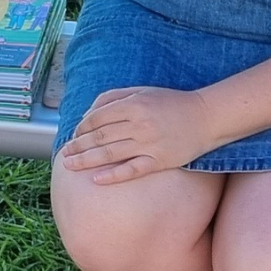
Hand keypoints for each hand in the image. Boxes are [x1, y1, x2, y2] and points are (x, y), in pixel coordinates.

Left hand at [57, 86, 221, 184]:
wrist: (206, 117)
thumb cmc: (171, 103)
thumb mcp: (141, 91)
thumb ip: (113, 98)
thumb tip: (87, 115)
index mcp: (133, 104)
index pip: (97, 118)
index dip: (81, 128)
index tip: (74, 135)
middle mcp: (139, 124)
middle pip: (100, 137)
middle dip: (78, 146)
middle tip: (64, 154)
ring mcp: (150, 144)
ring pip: (111, 154)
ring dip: (87, 160)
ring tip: (70, 166)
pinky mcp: (160, 161)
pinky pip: (132, 170)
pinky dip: (113, 175)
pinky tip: (96, 179)